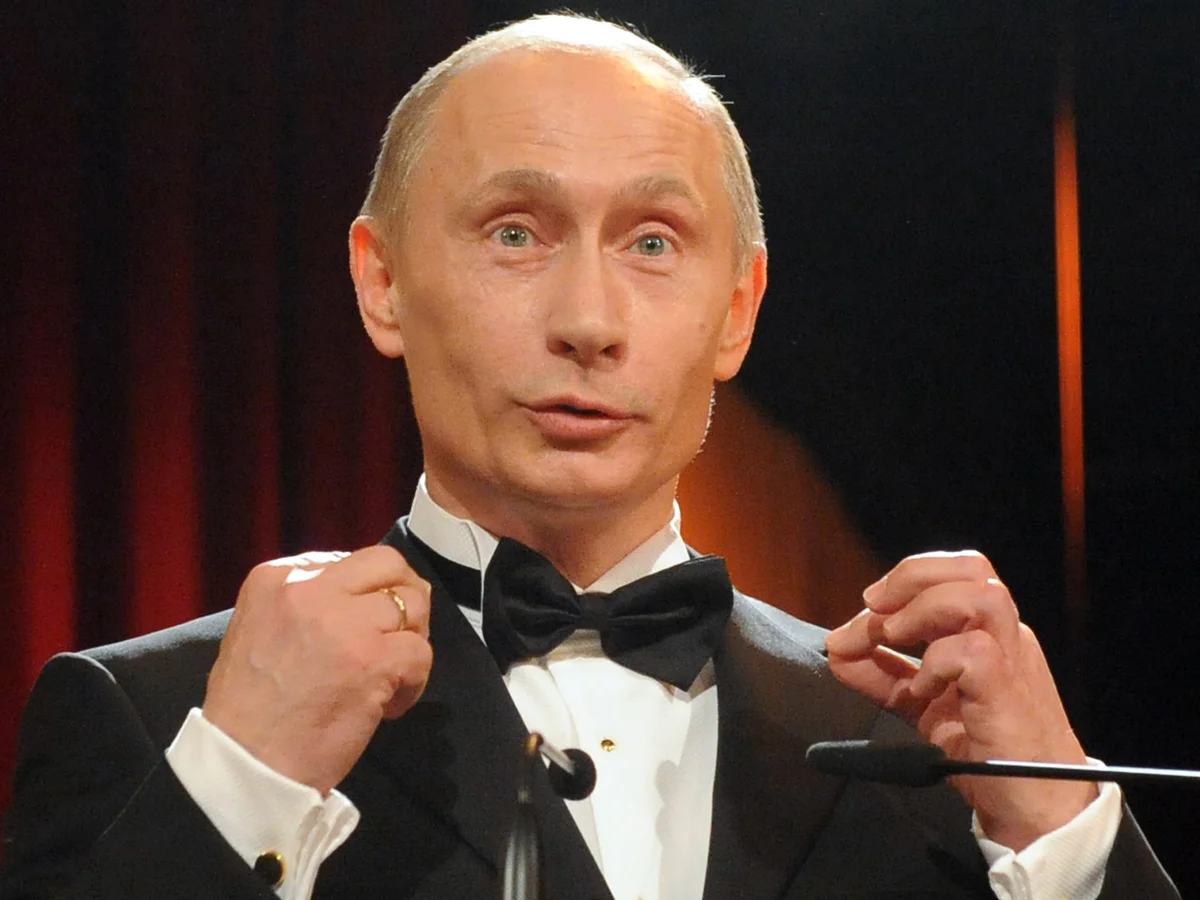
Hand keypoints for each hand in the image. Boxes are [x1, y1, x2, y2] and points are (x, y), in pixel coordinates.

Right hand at [203, 546, 432, 794]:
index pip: (349, 561)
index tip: (362, 628)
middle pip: (389, 564)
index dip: (367, 594)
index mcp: (277, 577)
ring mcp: (344, 622)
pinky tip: (390, 705)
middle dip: (405, 596)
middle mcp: (311, 589)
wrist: (244, 765)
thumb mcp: (258, 629)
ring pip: (413, 605)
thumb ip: (304, 605)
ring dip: (411, 641)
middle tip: (399, 634)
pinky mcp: (373, 659)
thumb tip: (359, 598)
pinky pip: (420, 652)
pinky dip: (415, 682)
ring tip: (390, 676)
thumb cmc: (249, 711)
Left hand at [825, 551, 1095, 850]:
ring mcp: (1014, 660)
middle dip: (911, 576)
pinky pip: (973, 650)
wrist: (1036, 809)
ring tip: (892, 637)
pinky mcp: (1008, 690)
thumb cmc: (988, 755)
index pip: (955, 574)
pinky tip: (921, 690)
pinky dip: (935, 662)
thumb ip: (881, 674)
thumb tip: (836, 648)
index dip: (904, 581)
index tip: (865, 612)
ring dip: (923, 608)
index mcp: (989, 633)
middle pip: (971, 567)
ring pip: (981, 594)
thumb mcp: (922, 705)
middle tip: (874, 607)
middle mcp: (1006, 637)